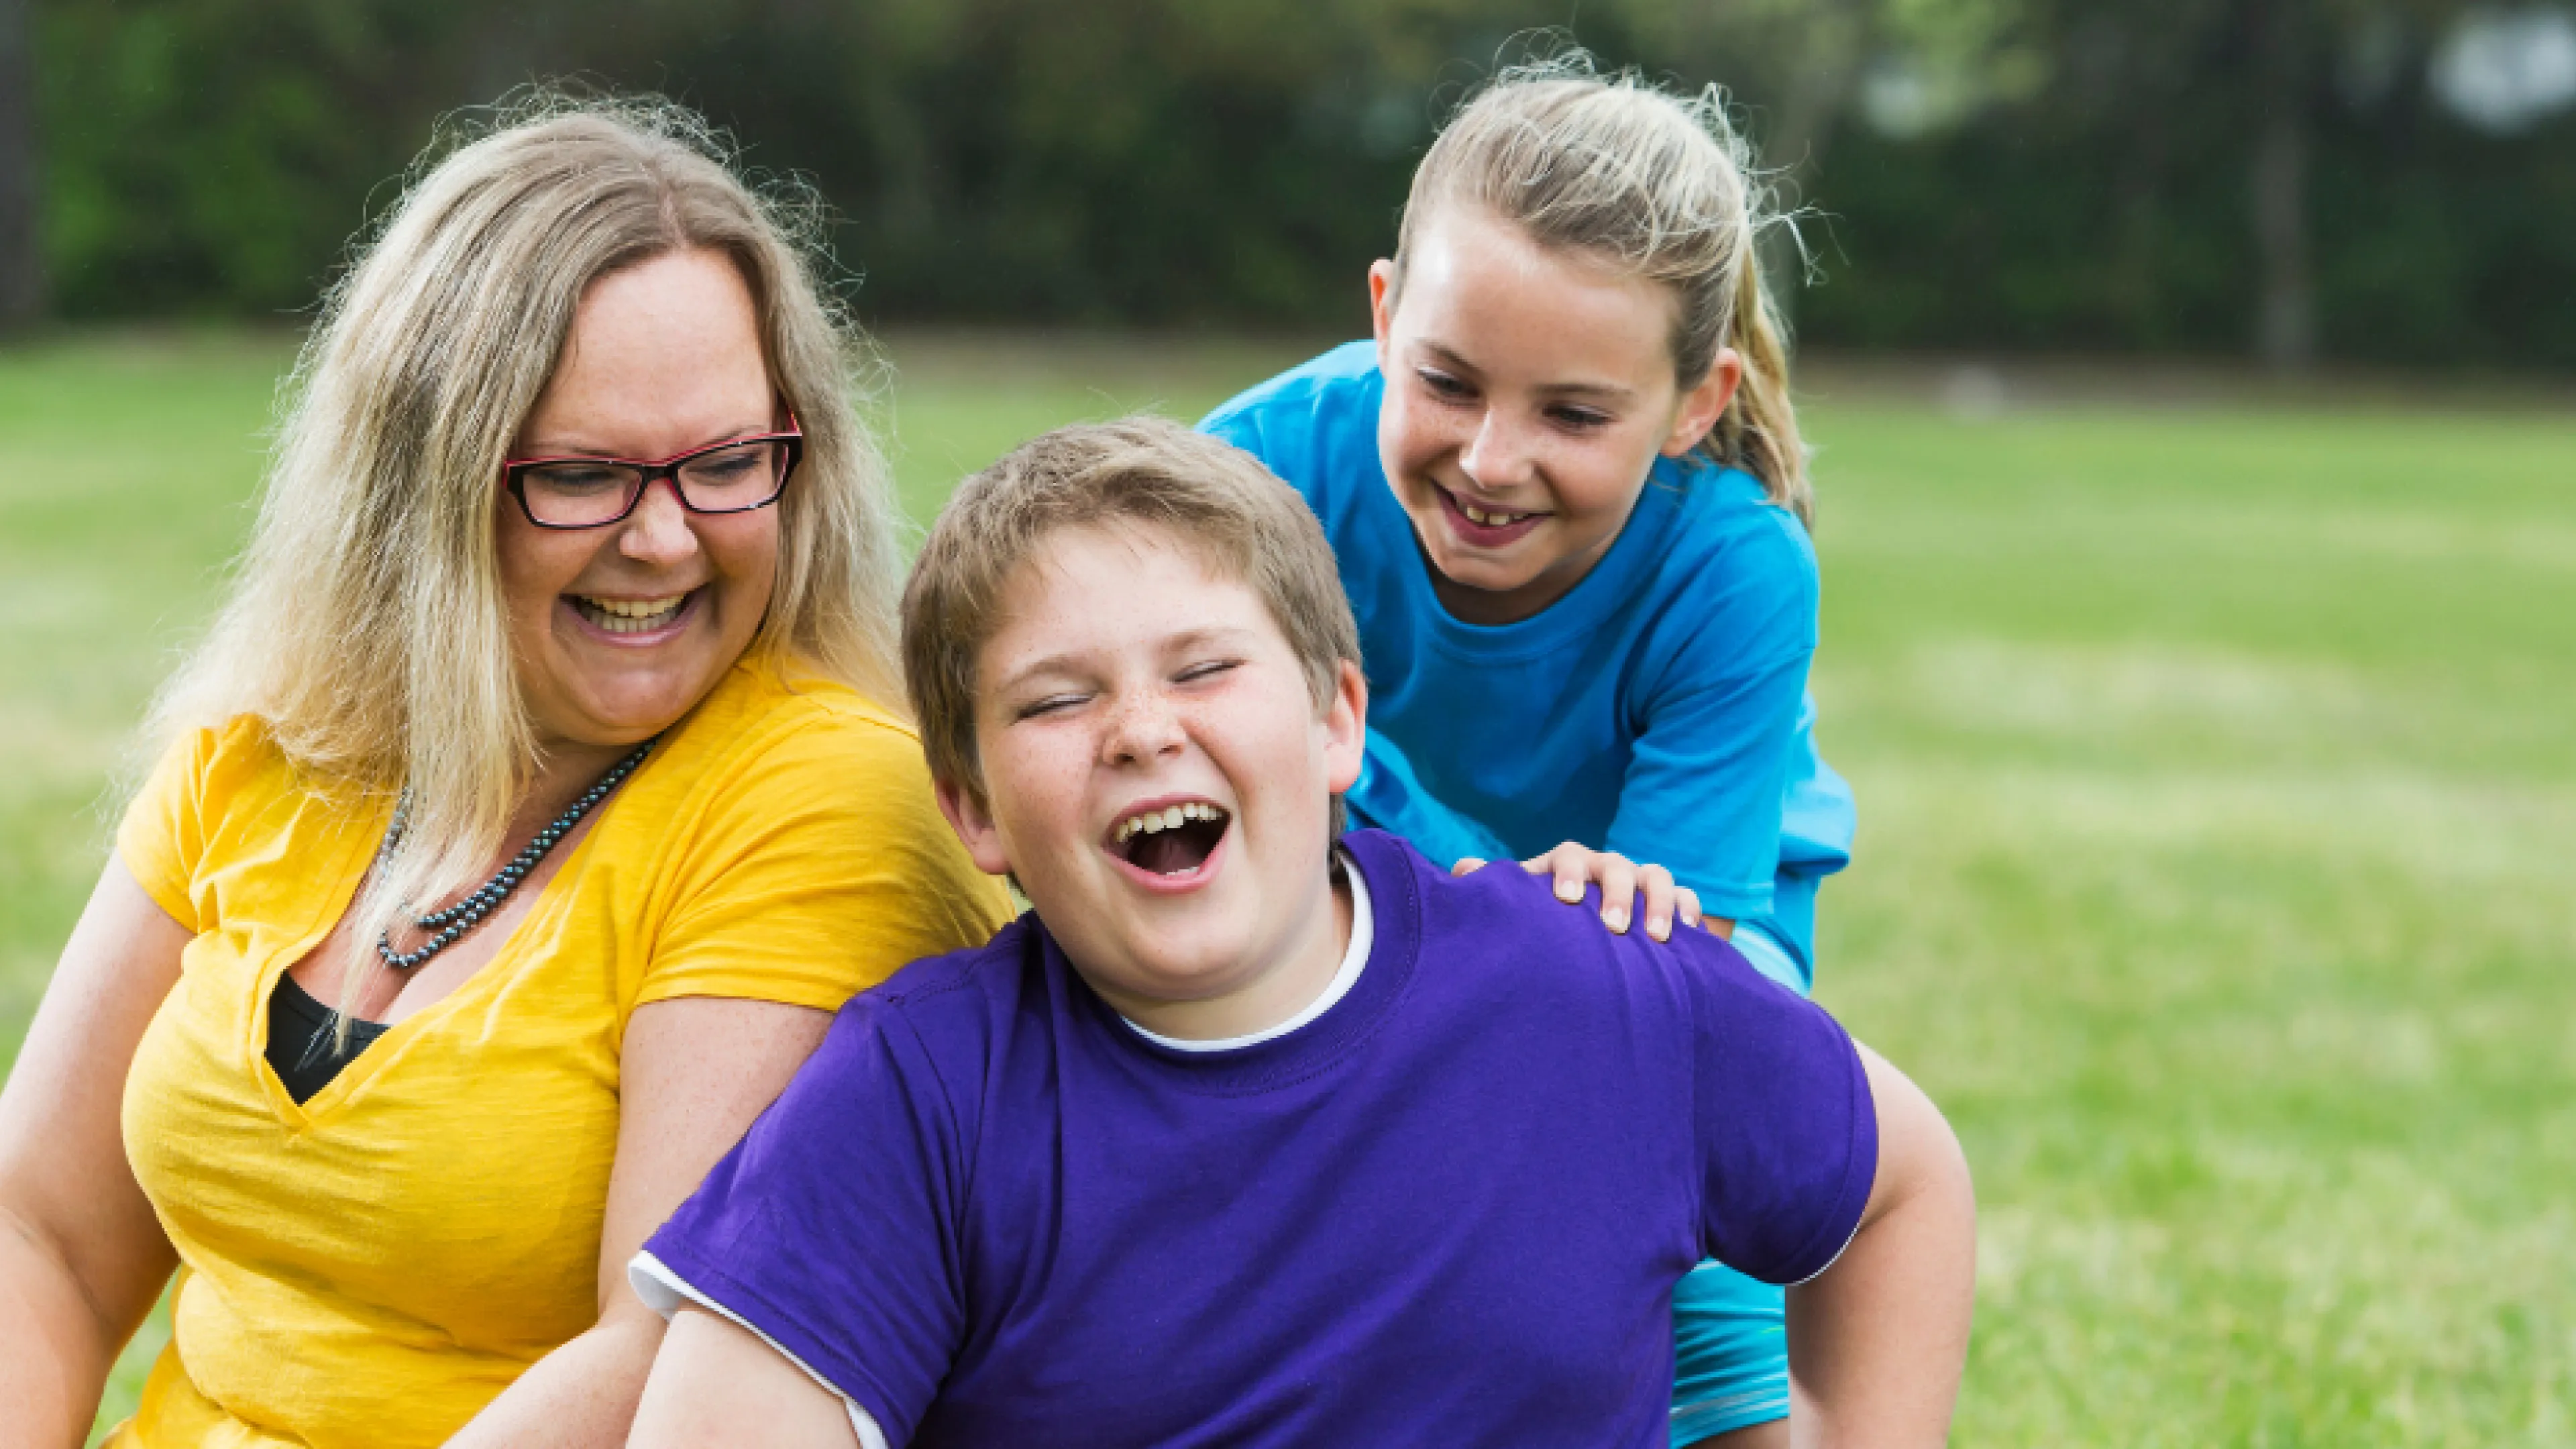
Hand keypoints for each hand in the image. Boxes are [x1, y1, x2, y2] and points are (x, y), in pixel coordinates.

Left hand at [1451, 842, 1707, 942]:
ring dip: (1659, 903)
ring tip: (1657, 937)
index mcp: (1567, 865)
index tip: (1566, 900)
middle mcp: (1606, 868)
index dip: (1567, 874)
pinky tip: (1690, 936)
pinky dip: (1690, 911)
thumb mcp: (1521, 904)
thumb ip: (1494, 889)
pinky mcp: (1671, 902)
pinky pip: (1687, 898)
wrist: (1587, 928)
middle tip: (1615, 926)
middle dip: (1618, 894)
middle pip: (1616, 868)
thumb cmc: (1547, 917)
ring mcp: (1641, 882)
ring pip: (1657, 878)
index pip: (1567, 856)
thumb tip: (1459, 870)